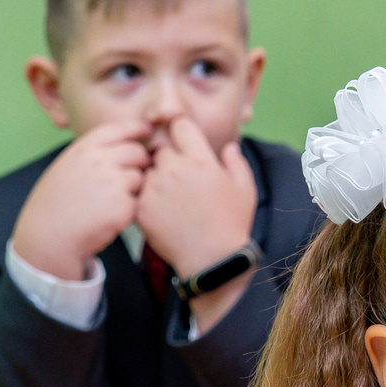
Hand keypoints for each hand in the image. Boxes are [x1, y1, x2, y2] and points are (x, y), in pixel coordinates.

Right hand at [10, 121, 153, 280]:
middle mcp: (101, 161)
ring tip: (109, 202)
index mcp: (84, 149)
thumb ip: (90, 155)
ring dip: (133, 188)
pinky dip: (128, 210)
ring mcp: (114, 183)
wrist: (48, 236)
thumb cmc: (53, 205)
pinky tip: (109, 217)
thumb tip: (117, 148)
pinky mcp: (123, 206)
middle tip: (132, 176)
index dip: (137, 128)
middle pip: (137, 152)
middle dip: (140, 162)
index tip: (146, 130)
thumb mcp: (65, 167)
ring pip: (140, 178)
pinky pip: (137, 202)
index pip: (119, 128)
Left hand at [132, 116, 257, 279]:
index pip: (180, 125)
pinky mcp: (142, 208)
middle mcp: (174, 170)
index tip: (185, 144)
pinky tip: (164, 213)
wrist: (211, 261)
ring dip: (158, 179)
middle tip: (183, 181)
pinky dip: (148, 199)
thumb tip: (228, 147)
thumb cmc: (232, 224)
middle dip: (171, 159)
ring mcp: (154, 189)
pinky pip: (140, 192)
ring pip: (149, 171)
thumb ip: (236, 162)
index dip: (183, 133)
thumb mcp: (245, 189)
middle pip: (163, 149)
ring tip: (174, 200)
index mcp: (199, 160)